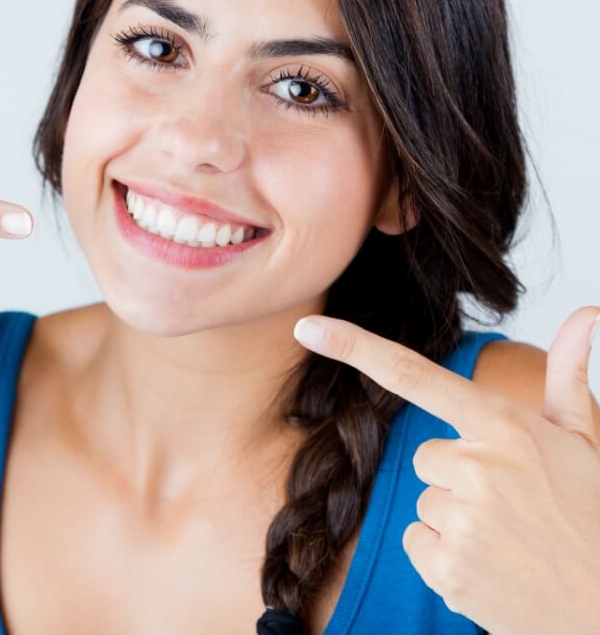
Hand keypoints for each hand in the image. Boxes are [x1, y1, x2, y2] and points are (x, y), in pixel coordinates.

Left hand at [292, 308, 599, 634]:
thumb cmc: (592, 516)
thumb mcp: (583, 440)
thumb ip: (568, 373)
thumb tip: (587, 310)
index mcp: (505, 427)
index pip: (414, 375)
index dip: (354, 347)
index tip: (308, 328)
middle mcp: (478, 467)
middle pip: (425, 455)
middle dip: (457, 476)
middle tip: (509, 502)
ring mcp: (460, 520)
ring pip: (422, 500)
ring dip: (454, 518)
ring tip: (506, 537)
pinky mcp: (446, 568)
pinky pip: (416, 541)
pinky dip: (444, 555)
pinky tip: (490, 564)